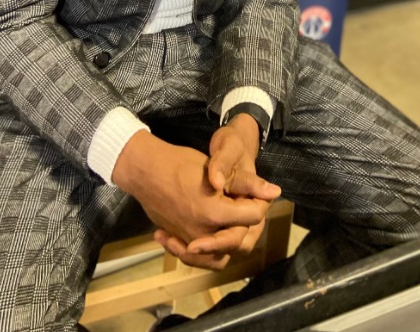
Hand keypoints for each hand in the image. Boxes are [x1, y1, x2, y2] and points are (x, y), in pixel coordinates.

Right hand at [111, 131, 270, 268]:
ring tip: (229, 226)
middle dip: (244, 223)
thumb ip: (245, 183)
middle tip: (241, 206)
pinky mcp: (179, 239)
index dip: (258, 202)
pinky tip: (208, 233)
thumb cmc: (179, 163)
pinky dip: (206, 251)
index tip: (254, 192)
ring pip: (220, 255)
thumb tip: (275, 192)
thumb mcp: (215, 168)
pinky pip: (198, 257)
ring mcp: (190, 238)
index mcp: (215, 212)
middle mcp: (203, 232)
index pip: (252, 216)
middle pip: (239, 239)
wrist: (144, 170)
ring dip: (228, 243)